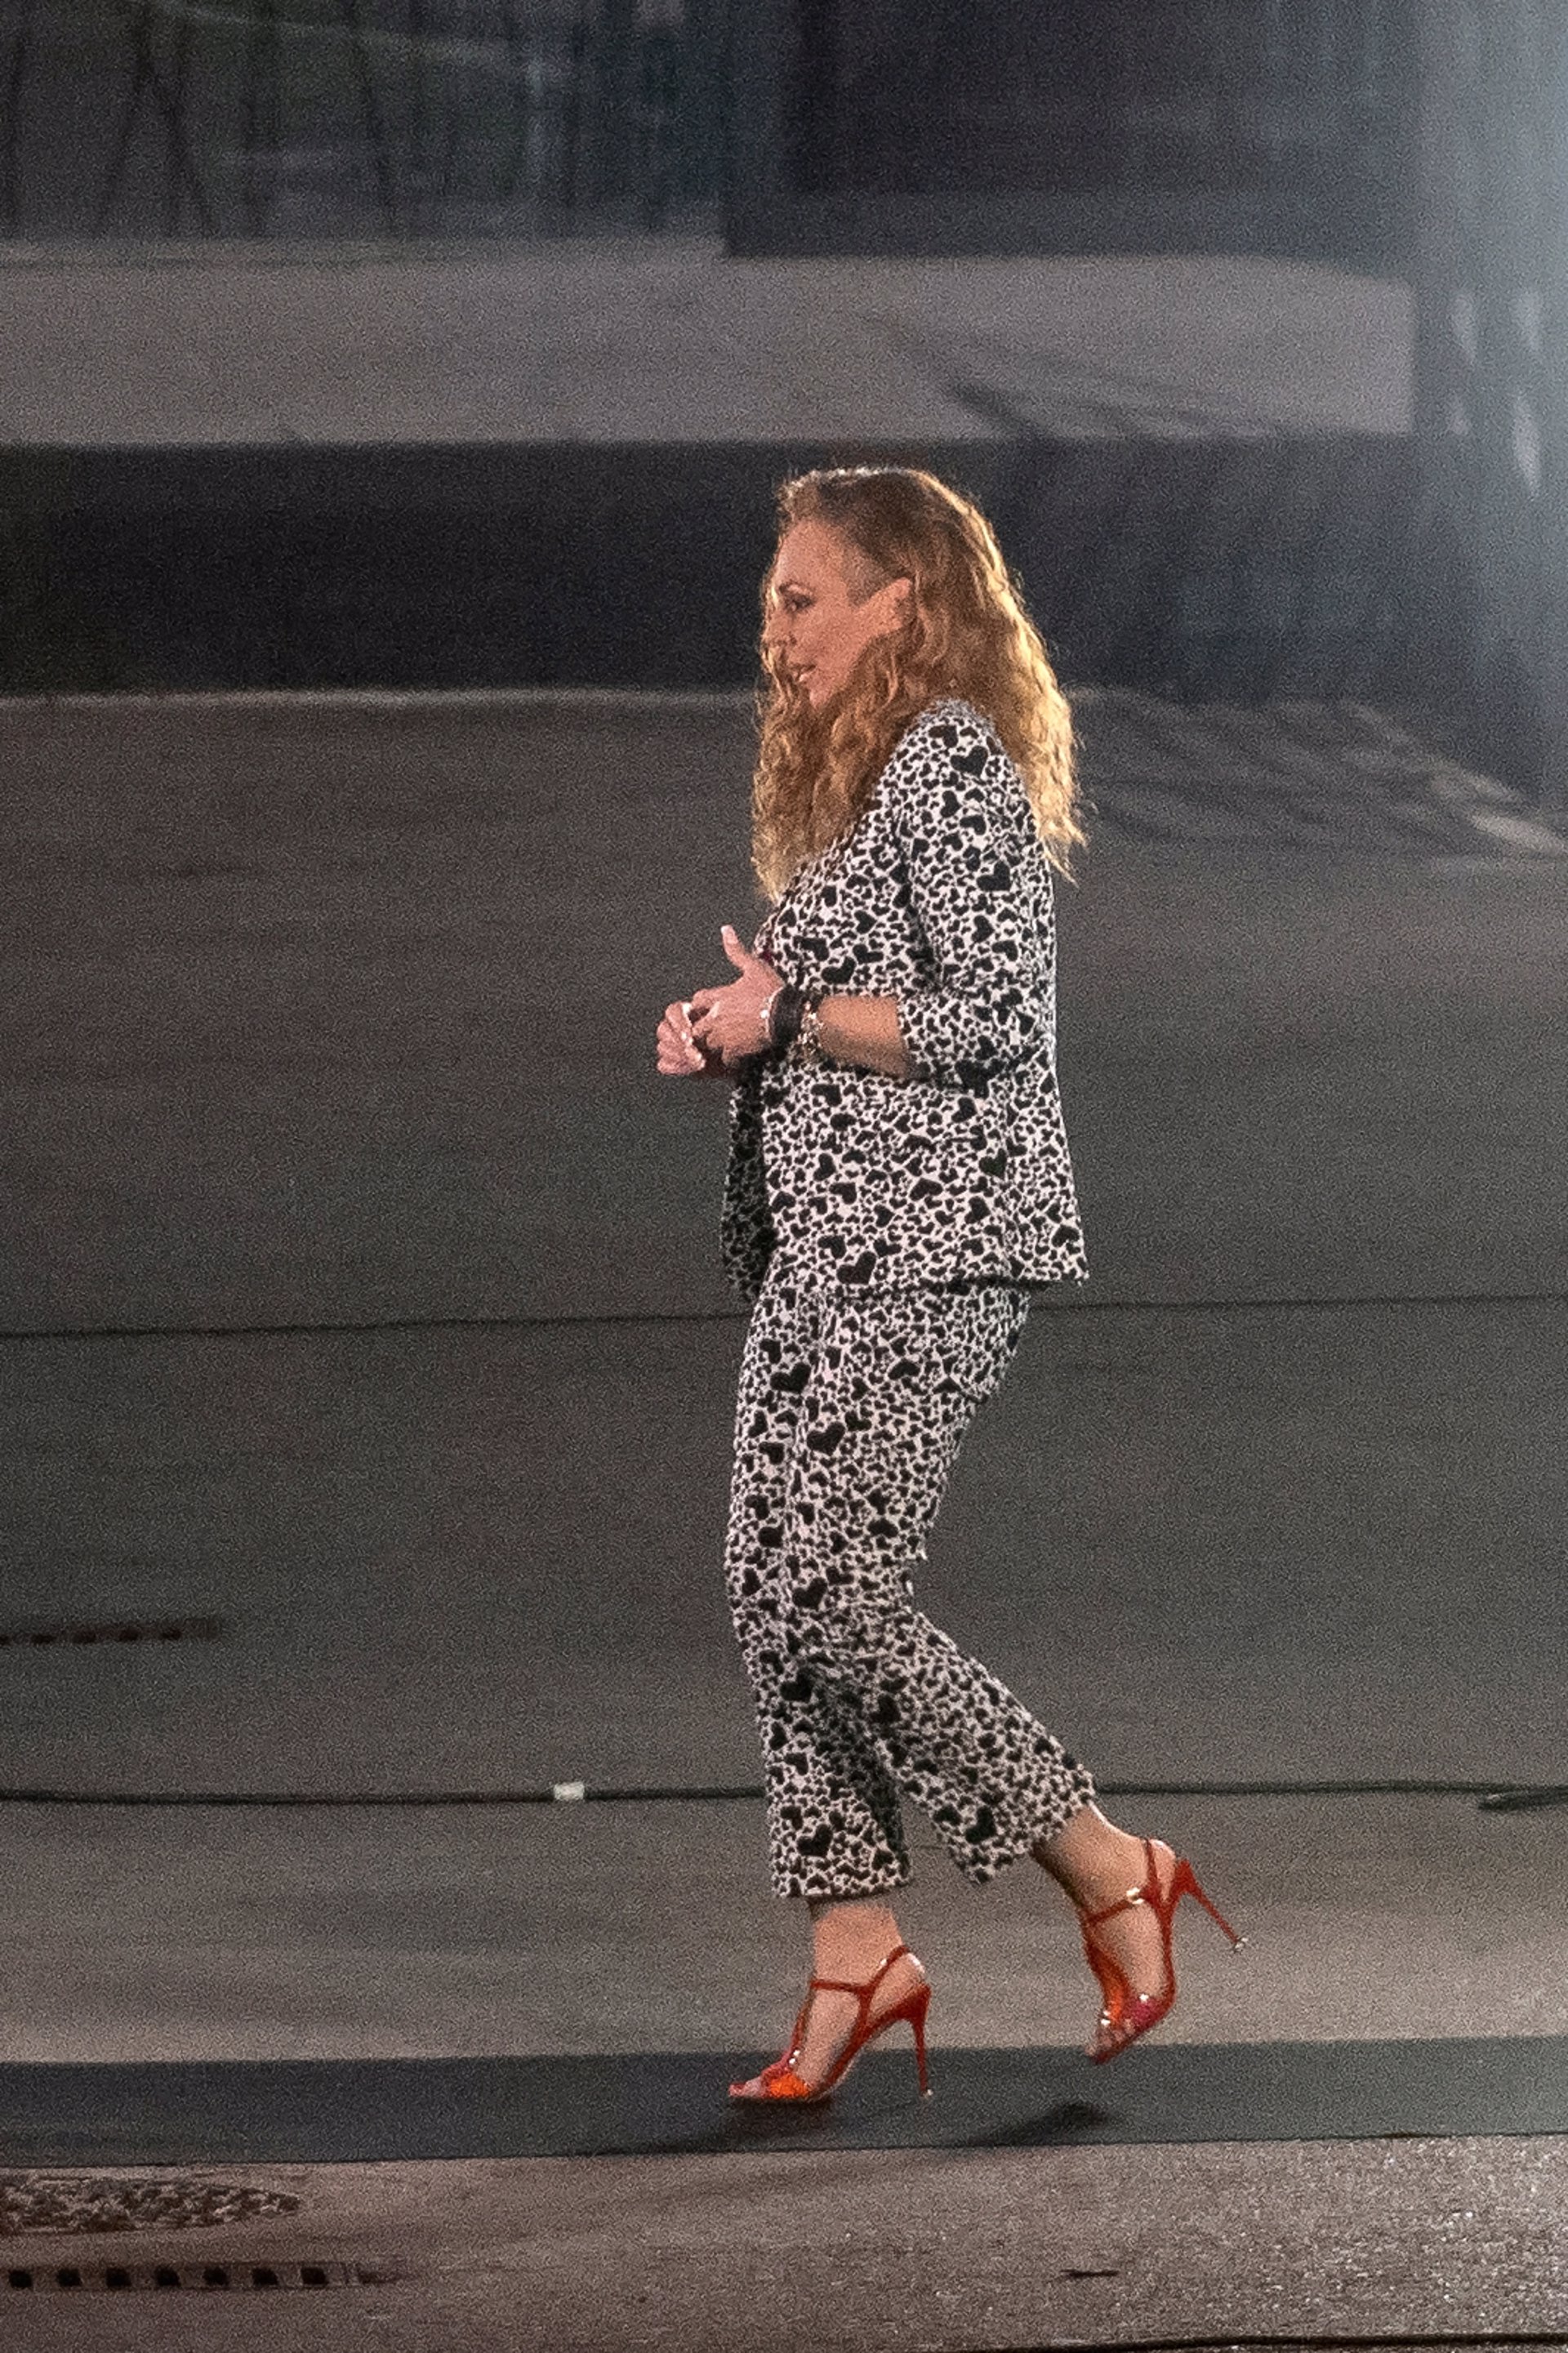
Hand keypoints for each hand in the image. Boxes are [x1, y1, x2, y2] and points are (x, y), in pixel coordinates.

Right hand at [656, 996, 724, 1077]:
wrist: (738, 1059)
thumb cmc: (732, 1037)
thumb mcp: (726, 1023)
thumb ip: (712, 1018)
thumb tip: (704, 1016)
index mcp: (687, 1013)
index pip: (673, 1011)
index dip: (678, 1022)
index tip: (689, 1035)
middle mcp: (676, 1028)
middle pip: (663, 1030)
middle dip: (677, 1041)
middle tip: (692, 1049)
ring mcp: (673, 1046)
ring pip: (662, 1047)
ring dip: (678, 1055)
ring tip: (698, 1059)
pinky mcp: (674, 1063)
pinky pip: (664, 1065)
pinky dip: (675, 1067)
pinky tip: (691, 1067)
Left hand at [689, 926, 783, 1066]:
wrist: (786, 1013)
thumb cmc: (771, 990)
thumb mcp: (753, 966)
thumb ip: (736, 951)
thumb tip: (725, 930)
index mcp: (720, 996)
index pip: (698, 1001)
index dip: (701, 1006)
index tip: (708, 1009)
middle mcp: (717, 1017)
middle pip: (697, 1027)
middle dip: (703, 1029)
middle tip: (714, 1031)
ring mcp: (725, 1035)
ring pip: (709, 1044)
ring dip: (715, 1044)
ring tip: (726, 1044)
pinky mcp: (736, 1050)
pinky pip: (726, 1059)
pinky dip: (730, 1059)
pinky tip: (738, 1057)